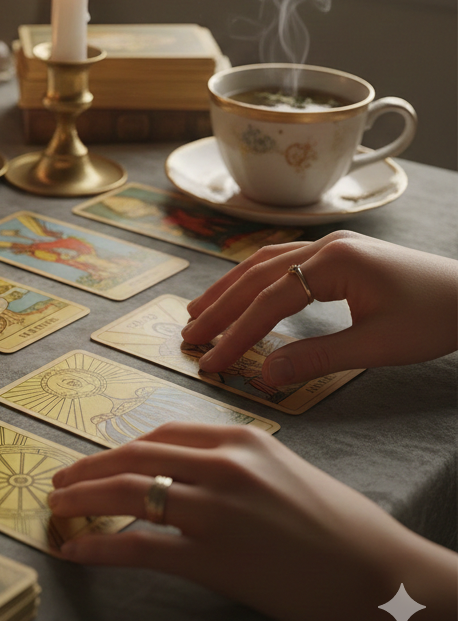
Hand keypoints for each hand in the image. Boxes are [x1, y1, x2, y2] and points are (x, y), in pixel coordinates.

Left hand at [48, 423, 456, 620]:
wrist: (380, 574)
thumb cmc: (339, 525)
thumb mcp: (284, 470)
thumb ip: (235, 462)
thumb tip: (190, 469)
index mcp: (239, 438)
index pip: (162, 433)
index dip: (122, 448)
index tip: (100, 459)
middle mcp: (220, 464)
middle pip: (135, 455)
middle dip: (89, 467)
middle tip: (61, 480)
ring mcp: (213, 509)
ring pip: (127, 492)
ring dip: (82, 498)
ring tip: (56, 507)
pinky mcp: (211, 556)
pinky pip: (139, 546)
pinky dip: (99, 547)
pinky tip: (76, 551)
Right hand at [180, 232, 456, 385]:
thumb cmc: (435, 319)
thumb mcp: (377, 347)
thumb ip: (317, 358)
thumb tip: (264, 376)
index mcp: (335, 261)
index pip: (270, 300)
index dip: (237, 332)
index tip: (212, 360)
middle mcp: (324, 244)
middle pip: (255, 275)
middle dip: (219, 307)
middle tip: (188, 336)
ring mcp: (329, 244)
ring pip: (262, 264)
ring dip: (228, 289)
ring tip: (197, 313)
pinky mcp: (336, 253)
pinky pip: (280, 263)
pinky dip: (251, 281)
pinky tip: (238, 294)